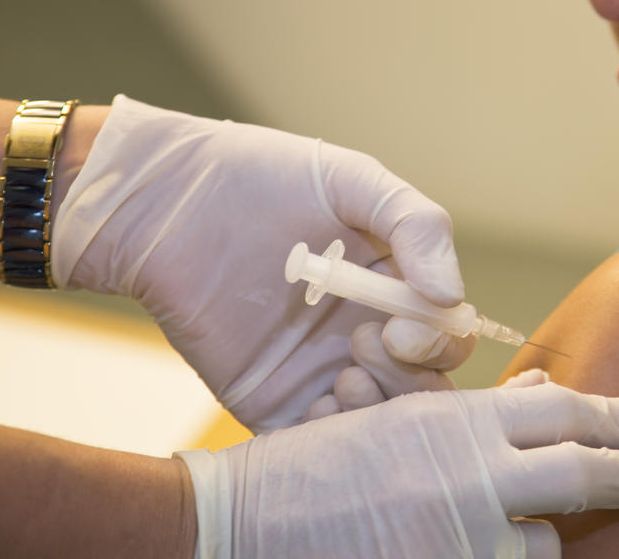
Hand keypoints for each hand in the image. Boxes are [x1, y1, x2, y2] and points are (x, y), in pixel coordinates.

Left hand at [52, 96, 464, 431]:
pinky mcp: (274, 399)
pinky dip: (332, 439)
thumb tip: (450, 298)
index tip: (403, 327)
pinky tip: (319, 407)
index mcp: (392, 284)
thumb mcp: (353, 181)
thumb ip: (416, 227)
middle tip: (366, 342)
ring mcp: (320, 370)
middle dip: (411, 378)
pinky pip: (317, 444)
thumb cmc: (262, 175)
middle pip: (423, 385)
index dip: (440, 340)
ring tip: (343, 377)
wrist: (168, 199)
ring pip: (378, 422)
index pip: (447, 332)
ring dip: (377, 410)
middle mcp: (365, 331)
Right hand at [176, 371, 618, 557]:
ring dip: (549, 542)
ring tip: (548, 536)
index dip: (614, 415)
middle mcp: (468, 475)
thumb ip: (475, 416)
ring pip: (545, 546)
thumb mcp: (398, 420)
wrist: (239, 521)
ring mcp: (459, 538)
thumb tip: (546, 397)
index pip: (563, 410)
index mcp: (455, 419)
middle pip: (580, 471)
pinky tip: (505, 551)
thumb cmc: (314, 466)